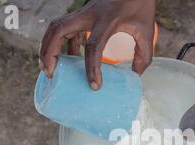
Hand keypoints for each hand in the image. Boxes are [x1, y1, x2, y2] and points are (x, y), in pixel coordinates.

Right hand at [39, 0, 155, 89]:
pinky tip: (68, 60)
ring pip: (56, 27)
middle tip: (49, 73)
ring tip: (48, 68)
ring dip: (48, 47)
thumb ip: (143, 55)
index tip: (94, 86)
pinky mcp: (83, 14)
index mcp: (107, 20)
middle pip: (58, 30)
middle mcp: (90, 14)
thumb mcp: (147, 31)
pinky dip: (62, 45)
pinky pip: (66, 29)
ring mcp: (83, 12)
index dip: (92, 68)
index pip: (94, 46)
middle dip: (49, 52)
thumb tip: (134, 77)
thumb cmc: (141, 5)